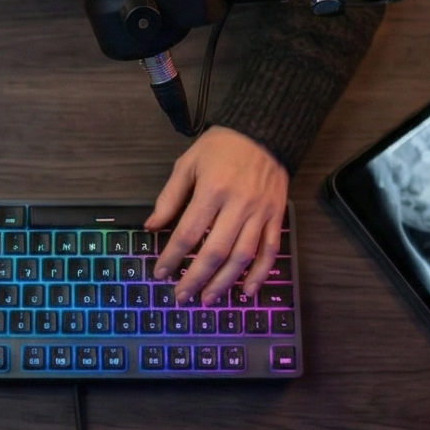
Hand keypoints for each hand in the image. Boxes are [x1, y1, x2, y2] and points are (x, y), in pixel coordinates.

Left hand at [146, 126, 289, 304]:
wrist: (265, 131)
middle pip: (215, 251)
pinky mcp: (276, 216)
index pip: (189, 232)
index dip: (172, 256)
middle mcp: (239, 205)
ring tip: (208, 299)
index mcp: (213, 190)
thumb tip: (152, 227)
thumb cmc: (222, 146)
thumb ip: (170, 197)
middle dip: (196, 278)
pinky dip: (260, 274)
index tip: (161, 273)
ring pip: (243, 257)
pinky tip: (247, 291)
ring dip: (224, 282)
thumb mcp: (188, 163)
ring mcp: (261, 212)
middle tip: (181, 296)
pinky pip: (270, 251)